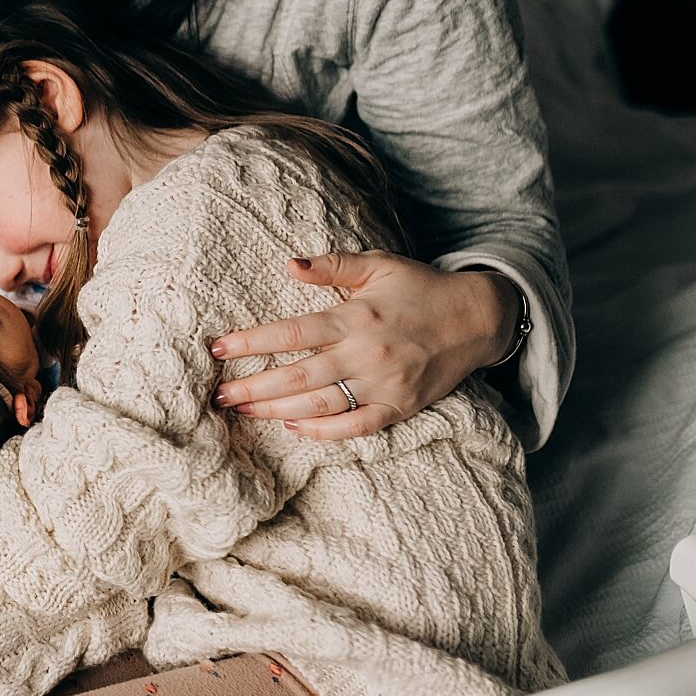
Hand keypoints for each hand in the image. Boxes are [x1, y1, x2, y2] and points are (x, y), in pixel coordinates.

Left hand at [209, 252, 517, 439]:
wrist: (479, 319)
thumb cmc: (420, 288)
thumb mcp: (378, 265)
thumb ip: (332, 265)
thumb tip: (288, 263)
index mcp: (356, 317)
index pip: (291, 333)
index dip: (250, 342)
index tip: (217, 350)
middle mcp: (366, 353)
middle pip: (298, 376)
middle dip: (254, 387)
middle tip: (219, 396)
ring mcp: (384, 384)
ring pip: (321, 405)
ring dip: (278, 411)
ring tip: (244, 410)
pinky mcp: (400, 407)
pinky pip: (356, 427)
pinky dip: (323, 432)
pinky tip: (293, 428)